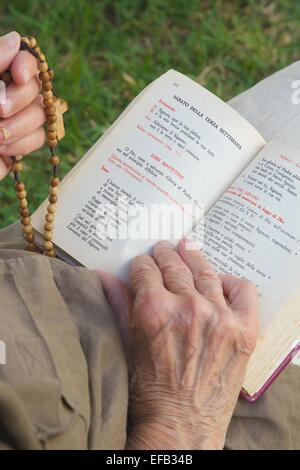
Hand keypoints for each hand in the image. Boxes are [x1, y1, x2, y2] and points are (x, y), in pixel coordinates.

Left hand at [0, 31, 45, 179]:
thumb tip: (16, 39)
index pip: (22, 58)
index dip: (26, 65)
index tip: (18, 76)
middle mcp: (6, 92)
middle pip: (35, 86)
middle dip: (19, 98)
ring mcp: (15, 117)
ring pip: (40, 113)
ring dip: (20, 125)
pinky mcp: (20, 143)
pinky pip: (38, 137)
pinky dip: (22, 143)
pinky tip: (1, 148)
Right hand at [99, 239, 258, 449]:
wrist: (181, 423)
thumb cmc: (149, 389)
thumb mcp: (128, 343)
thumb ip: (119, 304)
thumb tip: (104, 276)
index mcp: (154, 310)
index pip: (145, 269)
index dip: (141, 265)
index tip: (142, 266)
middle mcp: (187, 307)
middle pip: (174, 264)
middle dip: (164, 255)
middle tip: (162, 250)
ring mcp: (218, 316)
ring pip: (205, 271)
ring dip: (193, 258)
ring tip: (188, 250)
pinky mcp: (242, 329)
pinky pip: (243, 290)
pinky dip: (232, 282)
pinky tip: (220, 282)